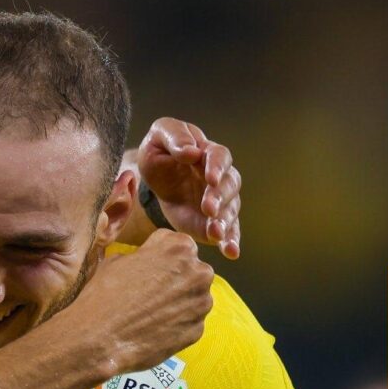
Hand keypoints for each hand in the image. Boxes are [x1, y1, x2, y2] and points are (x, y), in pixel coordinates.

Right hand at [60, 229, 213, 375]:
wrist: (100, 338)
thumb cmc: (104, 293)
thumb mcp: (118, 259)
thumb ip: (144, 256)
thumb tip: (149, 263)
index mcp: (180, 247)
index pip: (175, 244)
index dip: (158, 256)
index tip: (146, 268)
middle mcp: (198, 272)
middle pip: (190, 270)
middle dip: (174, 277)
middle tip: (149, 291)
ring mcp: (201, 303)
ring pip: (192, 296)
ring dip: (178, 300)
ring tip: (150, 311)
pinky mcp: (198, 330)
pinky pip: (189, 321)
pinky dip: (176, 323)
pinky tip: (155, 327)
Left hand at [135, 118, 241, 258]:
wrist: (156, 182)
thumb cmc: (160, 153)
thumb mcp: (158, 137)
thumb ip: (174, 137)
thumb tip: (191, 151)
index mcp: (207, 152)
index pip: (219, 156)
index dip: (217, 167)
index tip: (210, 178)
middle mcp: (220, 177)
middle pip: (229, 184)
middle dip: (220, 197)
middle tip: (208, 208)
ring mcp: (220, 201)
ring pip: (230, 209)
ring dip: (225, 221)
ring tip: (215, 232)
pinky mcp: (215, 222)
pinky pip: (229, 232)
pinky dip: (231, 242)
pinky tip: (231, 252)